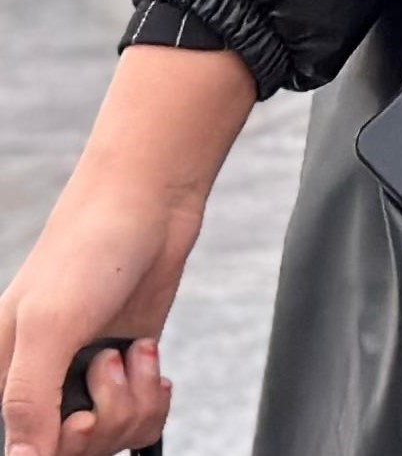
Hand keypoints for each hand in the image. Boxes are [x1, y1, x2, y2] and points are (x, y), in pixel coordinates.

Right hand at [3, 48, 252, 455]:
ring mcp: (88, 374)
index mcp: (6, 376)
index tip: (81, 420)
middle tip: (109, 364)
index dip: (60, 446)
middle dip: (106, 419)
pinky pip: (141, 417)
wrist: (148, 203)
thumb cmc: (87, 252)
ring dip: (135, 401)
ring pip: (113, 436)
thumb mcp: (49, 327)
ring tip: (133, 352)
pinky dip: (154, 398)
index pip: (25, 448)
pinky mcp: (129, 364)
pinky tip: (152, 364)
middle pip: (75, 449)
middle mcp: (44, 380)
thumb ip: (29, 399)